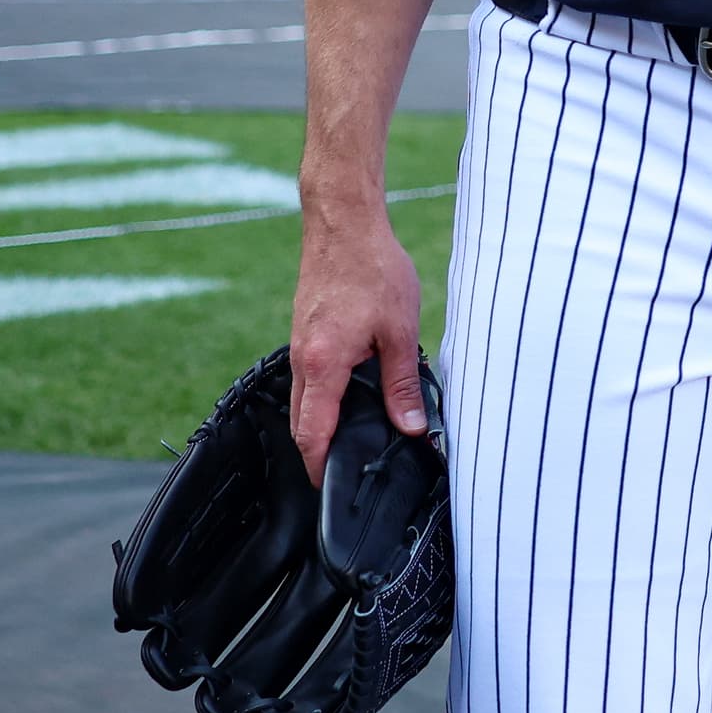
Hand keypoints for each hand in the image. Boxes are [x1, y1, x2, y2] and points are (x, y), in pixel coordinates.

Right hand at [288, 193, 428, 483]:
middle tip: (343, 473)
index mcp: (322, 365)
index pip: (312, 433)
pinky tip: (347, 397)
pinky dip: (319, 398)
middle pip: (300, 423)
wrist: (344, 223)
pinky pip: (306, 378)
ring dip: (318, 424)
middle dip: (317, 452)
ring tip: (349, 442)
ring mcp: (298, 345)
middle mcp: (301, 360)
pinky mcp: (304, 333)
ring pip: (301, 401)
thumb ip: (403, 382)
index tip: (331, 489)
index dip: (320, 466)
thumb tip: (412, 427)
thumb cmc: (373, 269)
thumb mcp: (399, 330)